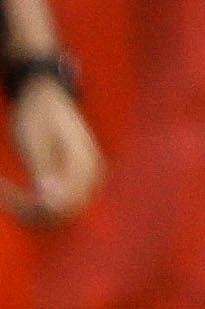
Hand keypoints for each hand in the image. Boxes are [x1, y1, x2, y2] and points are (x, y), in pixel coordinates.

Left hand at [4, 77, 102, 226]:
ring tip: (4, 191)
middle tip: (1, 192)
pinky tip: (14, 191)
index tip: (3, 192)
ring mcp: (87, 176)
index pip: (64, 205)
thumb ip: (45, 172)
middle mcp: (92, 172)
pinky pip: (58, 204)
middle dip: (29, 211)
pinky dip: (34, 203)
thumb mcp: (34, 143)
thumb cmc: (36, 115)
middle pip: (63, 212)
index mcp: (85, 162)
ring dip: (29, 209)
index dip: (32, 208)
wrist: (45, 95)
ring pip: (59, 212)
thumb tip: (53, 204)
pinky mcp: (77, 178)